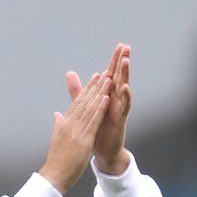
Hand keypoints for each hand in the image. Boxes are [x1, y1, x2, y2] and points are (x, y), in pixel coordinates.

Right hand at [39, 68, 111, 191]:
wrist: (54, 175)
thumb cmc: (57, 160)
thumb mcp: (57, 138)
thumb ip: (59, 124)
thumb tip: (57, 114)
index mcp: (65, 123)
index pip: (77, 103)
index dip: (86, 90)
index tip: (93, 79)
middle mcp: (70, 123)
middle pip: (84, 101)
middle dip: (94, 86)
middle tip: (103, 73)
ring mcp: (77, 130)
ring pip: (90, 108)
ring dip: (99, 92)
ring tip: (107, 79)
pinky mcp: (84, 139)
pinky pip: (94, 121)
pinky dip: (100, 109)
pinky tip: (107, 98)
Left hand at [91, 44, 132, 174]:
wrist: (102, 151)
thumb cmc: (98, 129)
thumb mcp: (86, 106)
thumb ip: (78, 90)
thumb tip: (70, 73)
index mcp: (107, 95)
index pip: (111, 73)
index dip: (115, 60)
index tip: (120, 45)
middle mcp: (115, 100)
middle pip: (120, 76)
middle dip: (123, 62)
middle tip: (126, 46)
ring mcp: (119, 109)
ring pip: (124, 88)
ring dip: (125, 74)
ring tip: (126, 61)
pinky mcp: (121, 119)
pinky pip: (125, 106)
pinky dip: (125, 96)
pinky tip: (125, 86)